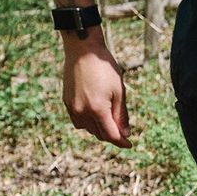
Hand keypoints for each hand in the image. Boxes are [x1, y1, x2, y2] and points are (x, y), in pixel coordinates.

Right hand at [62, 33, 131, 148]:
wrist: (83, 50)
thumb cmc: (105, 68)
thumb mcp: (119, 92)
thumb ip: (121, 116)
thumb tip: (125, 135)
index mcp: (97, 110)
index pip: (111, 136)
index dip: (122, 142)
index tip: (129, 145)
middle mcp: (82, 112)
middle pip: (100, 134)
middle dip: (112, 135)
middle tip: (123, 131)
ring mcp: (72, 108)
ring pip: (88, 129)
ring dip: (100, 130)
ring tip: (110, 121)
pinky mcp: (66, 102)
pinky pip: (78, 121)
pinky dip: (88, 123)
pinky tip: (96, 115)